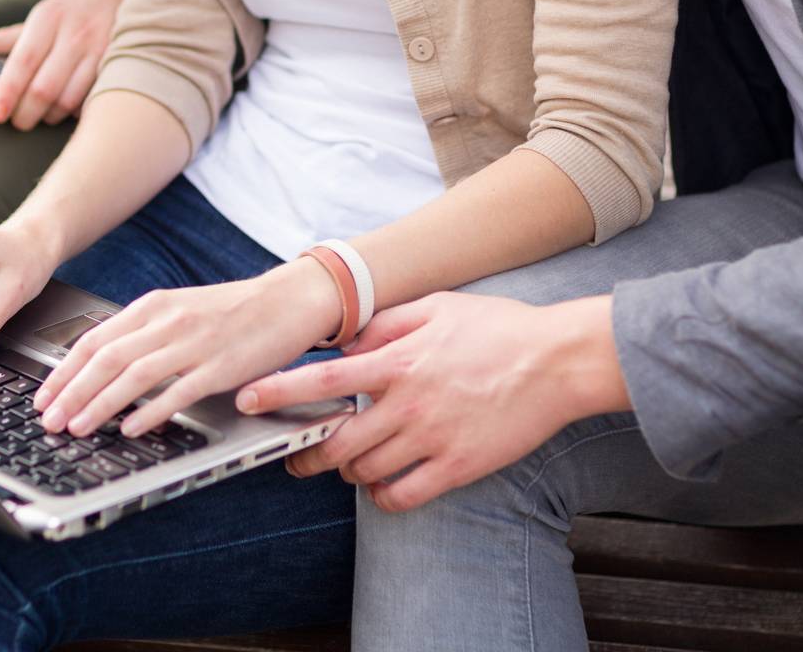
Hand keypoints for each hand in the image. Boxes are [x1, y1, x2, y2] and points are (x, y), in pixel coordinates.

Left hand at [0, 0, 125, 129]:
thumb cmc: (76, 10)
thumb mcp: (44, 14)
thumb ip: (13, 35)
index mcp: (49, 19)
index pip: (22, 62)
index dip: (7, 92)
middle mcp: (74, 35)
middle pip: (43, 89)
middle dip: (25, 114)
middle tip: (18, 120)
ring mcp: (98, 52)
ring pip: (67, 100)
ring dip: (49, 116)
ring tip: (43, 113)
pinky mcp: (116, 67)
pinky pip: (90, 101)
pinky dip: (75, 112)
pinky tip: (69, 107)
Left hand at [29, 256, 342, 439]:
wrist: (288, 300)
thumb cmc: (233, 311)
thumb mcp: (180, 312)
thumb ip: (143, 334)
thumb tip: (99, 364)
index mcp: (155, 306)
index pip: (95, 339)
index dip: (63, 371)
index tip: (41, 397)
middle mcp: (169, 321)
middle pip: (106, 357)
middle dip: (71, 392)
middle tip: (47, 420)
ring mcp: (194, 343)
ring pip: (134, 374)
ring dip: (99, 404)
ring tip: (77, 428)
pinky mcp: (220, 366)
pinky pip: (178, 390)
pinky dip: (150, 410)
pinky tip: (131, 428)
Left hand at [235, 293, 627, 511]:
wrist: (555, 361)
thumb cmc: (497, 328)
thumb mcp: (436, 307)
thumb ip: (387, 324)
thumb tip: (349, 342)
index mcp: (399, 359)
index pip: (323, 380)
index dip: (279, 392)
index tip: (247, 400)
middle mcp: (408, 402)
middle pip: (336, 441)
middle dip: (307, 453)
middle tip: (297, 457)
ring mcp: (433, 438)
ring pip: (366, 471)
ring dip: (348, 471)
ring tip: (349, 462)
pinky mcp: (458, 466)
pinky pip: (403, 496)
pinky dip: (383, 496)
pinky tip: (383, 485)